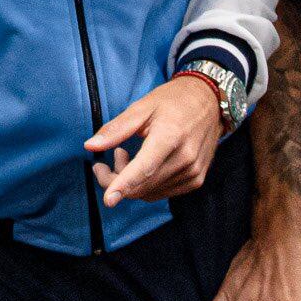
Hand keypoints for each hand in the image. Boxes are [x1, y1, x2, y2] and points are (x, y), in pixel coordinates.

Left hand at [85, 74, 223, 206]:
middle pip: (142, 185)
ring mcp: (193, 172)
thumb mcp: (142, 107)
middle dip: (116, 180)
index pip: (144, 168)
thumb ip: (116, 129)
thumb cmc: (173, 101)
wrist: (210, 102)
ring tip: (126, 155)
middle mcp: (185, 158)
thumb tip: (90, 146)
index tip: (108, 199)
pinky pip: (162, 192)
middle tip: (104, 161)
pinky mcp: (196, 180)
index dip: (123, 185)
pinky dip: (146, 184)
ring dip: (131, 182)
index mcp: (171, 136)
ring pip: (150, 192)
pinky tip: (143, 165)